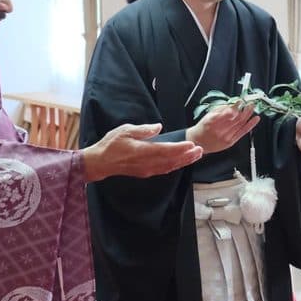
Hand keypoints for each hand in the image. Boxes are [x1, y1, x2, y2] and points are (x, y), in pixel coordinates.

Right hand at [81, 123, 202, 181]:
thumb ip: (143, 130)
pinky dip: (174, 166)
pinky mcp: (145, 173)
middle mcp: (146, 163)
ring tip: (196, 155)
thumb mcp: (125, 130)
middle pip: (171, 161)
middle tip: (200, 150)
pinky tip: (181, 162)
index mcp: (142, 151)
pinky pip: (163, 170)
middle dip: (187, 156)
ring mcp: (146, 170)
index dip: (180, 149)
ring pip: (169, 167)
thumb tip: (159, 127)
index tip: (191, 145)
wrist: (100, 162)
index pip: (166, 150)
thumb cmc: (111, 144)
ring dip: (183, 161)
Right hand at [186, 103, 259, 153]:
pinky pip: (242, 132)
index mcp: (212, 122)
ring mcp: (226, 137)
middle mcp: (219, 130)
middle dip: (245, 109)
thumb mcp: (208, 115)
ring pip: (240, 124)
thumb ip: (221, 109)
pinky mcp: (230, 142)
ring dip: (248, 114)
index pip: (227, 113)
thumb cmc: (203, 127)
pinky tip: (255, 119)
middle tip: (250, 103)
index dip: (236, 107)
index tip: (240, 101)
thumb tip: (233, 103)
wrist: (199, 142)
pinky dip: (250, 125)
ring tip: (252, 107)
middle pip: (236, 118)